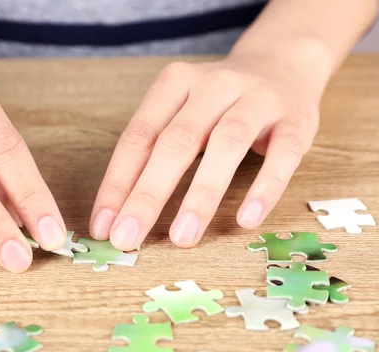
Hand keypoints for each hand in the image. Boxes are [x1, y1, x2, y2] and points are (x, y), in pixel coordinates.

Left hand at [90, 52, 323, 249]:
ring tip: (182, 238)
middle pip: (176, 142)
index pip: (138, 137)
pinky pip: (282, 155)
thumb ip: (153, 151)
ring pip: (226, 145)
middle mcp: (214, 85)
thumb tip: (118, 213)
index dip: (117, 183)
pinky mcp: (296, 120)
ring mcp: (257, 99)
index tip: (103, 226)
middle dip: (148, 195)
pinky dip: (264, 187)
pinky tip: (246, 219)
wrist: (282, 63)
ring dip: (201, 195)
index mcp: (175, 83)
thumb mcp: (180, 111)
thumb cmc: (218, 102)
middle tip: (127, 239)